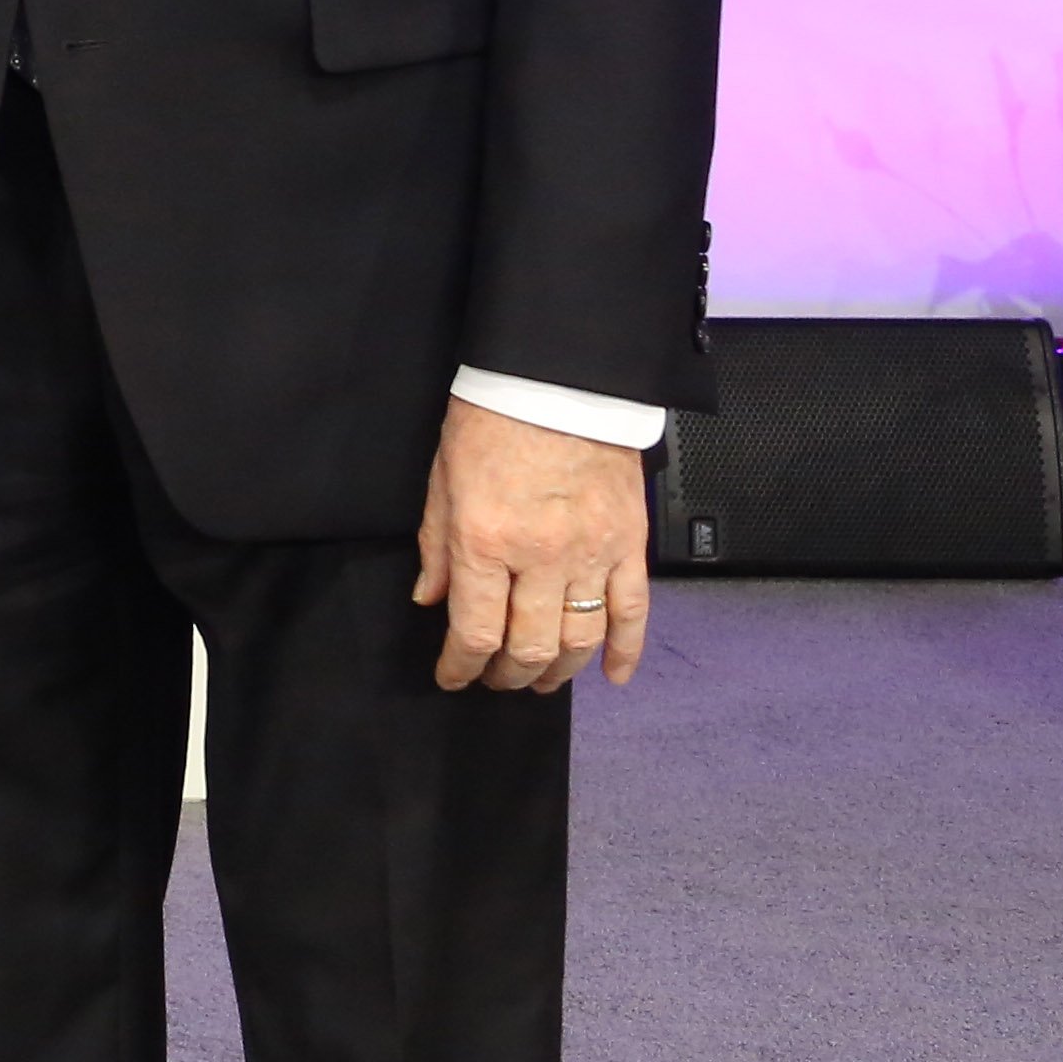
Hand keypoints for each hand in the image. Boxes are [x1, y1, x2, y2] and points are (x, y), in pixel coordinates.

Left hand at [418, 395, 653, 689]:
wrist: (557, 380)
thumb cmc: (493, 421)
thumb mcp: (442, 481)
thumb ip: (437, 547)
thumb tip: (430, 598)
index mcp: (485, 540)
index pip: (474, 631)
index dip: (461, 667)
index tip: (453, 677)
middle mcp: (541, 556)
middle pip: (529, 645)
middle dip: (508, 675)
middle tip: (496, 680)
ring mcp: (592, 553)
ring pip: (580, 638)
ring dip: (559, 671)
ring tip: (541, 681)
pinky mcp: (629, 544)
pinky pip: (632, 610)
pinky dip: (624, 649)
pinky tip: (612, 675)